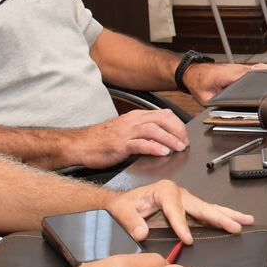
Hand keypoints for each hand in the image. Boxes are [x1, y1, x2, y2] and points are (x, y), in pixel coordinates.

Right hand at [63, 109, 188, 168]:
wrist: (81, 144)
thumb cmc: (102, 140)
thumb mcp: (126, 131)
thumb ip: (143, 133)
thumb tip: (161, 140)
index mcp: (136, 117)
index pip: (163, 114)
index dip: (177, 124)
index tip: (184, 135)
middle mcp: (133, 121)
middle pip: (162, 119)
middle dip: (177, 130)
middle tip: (185, 143)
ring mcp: (126, 132)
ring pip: (154, 130)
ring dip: (169, 138)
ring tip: (179, 148)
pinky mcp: (120, 144)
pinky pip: (140, 143)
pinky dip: (154, 147)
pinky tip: (163, 152)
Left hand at [107, 179, 252, 244]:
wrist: (122, 202)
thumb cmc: (124, 205)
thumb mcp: (122, 211)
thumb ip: (131, 221)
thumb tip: (141, 233)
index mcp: (164, 190)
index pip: (176, 208)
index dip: (182, 224)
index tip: (187, 239)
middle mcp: (179, 193)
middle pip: (201, 206)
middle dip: (219, 217)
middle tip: (235, 226)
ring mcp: (186, 200)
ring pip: (209, 208)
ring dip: (228, 215)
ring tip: (247, 220)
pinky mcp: (189, 208)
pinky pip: (207, 213)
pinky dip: (222, 217)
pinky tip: (235, 222)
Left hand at [185, 61, 266, 104]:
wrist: (192, 72)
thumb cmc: (198, 83)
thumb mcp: (205, 98)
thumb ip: (217, 105)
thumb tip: (228, 112)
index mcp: (229, 74)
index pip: (249, 77)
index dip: (260, 82)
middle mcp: (237, 69)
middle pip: (258, 71)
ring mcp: (239, 67)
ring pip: (258, 68)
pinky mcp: (240, 69)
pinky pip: (255, 69)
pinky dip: (265, 70)